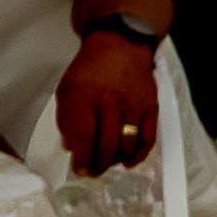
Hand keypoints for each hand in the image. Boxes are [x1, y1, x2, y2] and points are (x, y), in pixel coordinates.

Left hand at [55, 33, 160, 176]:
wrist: (121, 46)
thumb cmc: (91, 68)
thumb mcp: (66, 89)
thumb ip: (67, 119)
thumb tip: (72, 147)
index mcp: (83, 96)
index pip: (84, 137)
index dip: (82, 159)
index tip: (80, 168)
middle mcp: (109, 100)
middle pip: (107, 144)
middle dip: (99, 164)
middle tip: (93, 171)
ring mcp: (132, 104)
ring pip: (127, 144)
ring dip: (116, 160)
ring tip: (108, 164)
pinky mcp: (150, 107)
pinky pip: (148, 138)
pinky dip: (139, 154)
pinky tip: (130, 160)